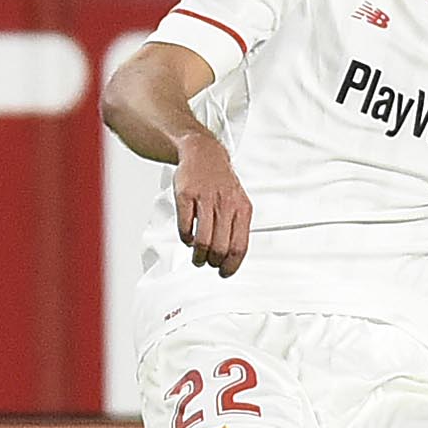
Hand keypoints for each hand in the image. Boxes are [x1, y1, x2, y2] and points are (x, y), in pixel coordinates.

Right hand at [174, 130, 251, 275]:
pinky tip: (187, 237)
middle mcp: (225, 204)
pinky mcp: (186, 196)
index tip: (224, 273)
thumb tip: (233, 256)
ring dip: (198, 255)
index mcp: (242, 208)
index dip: (231, 265)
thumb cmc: (220, 182)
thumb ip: (237, 226)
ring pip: (203, 240)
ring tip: (197, 256)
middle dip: (213, 262)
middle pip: (220, 247)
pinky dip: (185, 238)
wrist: (203, 154)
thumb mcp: (238, 201)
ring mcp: (205, 199)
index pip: (239, 246)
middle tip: (208, 263)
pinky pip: (185, 226)